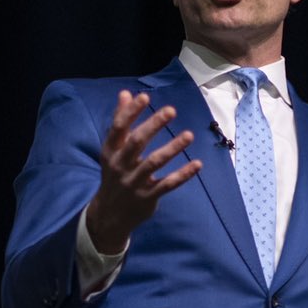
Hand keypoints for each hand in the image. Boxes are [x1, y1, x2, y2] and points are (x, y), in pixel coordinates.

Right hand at [83, 91, 201, 253]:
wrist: (110, 214)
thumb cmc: (115, 174)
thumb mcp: (112, 150)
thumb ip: (120, 121)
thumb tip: (125, 93)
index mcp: (110, 151)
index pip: (118, 128)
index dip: (130, 112)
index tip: (144, 97)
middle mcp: (120, 165)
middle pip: (136, 143)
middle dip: (152, 125)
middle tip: (171, 110)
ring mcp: (133, 182)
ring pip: (153, 163)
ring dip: (171, 148)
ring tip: (189, 135)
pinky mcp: (148, 196)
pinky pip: (167, 184)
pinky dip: (182, 175)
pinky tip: (197, 164)